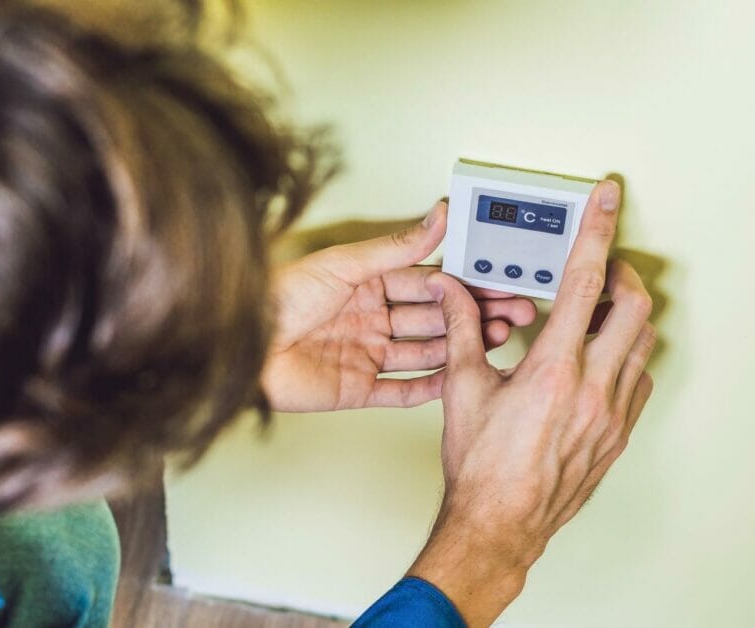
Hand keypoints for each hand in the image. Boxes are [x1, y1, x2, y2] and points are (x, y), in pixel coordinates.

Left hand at [261, 201, 537, 411]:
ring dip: (459, 348)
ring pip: (425, 352)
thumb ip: (397, 247)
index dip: (463, 285)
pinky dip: (430, 388)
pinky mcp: (357, 389)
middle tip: (511, 315)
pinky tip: (458, 380)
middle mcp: (370, 319)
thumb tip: (435, 216)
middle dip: (472, 317)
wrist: (243, 346)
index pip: (428, 284)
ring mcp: (366, 355)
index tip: (496, 283)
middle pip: (433, 319)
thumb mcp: (345, 264)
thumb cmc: (278, 298)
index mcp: (368, 285)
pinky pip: (401, 390)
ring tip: (494, 342)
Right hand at [408, 181, 655, 626]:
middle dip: (621, 274)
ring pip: (644, 343)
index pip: (583, 280)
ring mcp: (612, 413)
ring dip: (624, 318)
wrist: (500, 524)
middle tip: (599, 270)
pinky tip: (599, 362)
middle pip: (634, 305)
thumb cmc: (481, 467)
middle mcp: (592, 387)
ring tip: (592, 316)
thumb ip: (462, 330)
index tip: (607, 199)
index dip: (597, 230)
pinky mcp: (618, 435)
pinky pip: (639, 380)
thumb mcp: (464, 390)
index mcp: (553, 369)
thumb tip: (452, 291)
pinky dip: (626, 358)